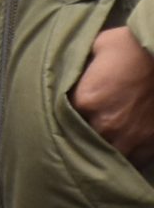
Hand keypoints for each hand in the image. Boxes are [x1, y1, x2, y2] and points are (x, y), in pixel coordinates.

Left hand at [73, 24, 153, 164]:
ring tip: (102, 142)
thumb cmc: (130, 47)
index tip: (68, 105)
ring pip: (106, 153)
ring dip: (102, 148)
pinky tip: (122, 149)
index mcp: (85, 99)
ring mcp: (129, 138)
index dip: (65, 109)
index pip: (63, 112)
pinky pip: (133, 160)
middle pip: (83, 136)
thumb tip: (70, 73)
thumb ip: (80, 67)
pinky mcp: (150, 145)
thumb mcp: (96, 47)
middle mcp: (104, 124)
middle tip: (84, 124)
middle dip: (82, 130)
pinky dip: (127, 156)